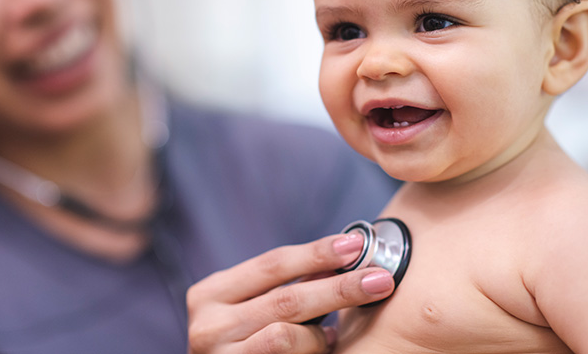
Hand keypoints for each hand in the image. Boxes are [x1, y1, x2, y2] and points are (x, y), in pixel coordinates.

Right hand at [187, 233, 394, 353]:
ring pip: (286, 335)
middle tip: (380, 279)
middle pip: (286, 298)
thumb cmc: (237, 344)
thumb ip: (284, 286)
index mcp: (210, 294)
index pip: (272, 264)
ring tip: (337, 330)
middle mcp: (207, 325)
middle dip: (339, 288)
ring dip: (321, 331)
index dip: (316, 253)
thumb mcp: (247, 308)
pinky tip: (327, 345)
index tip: (356, 244)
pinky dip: (313, 350)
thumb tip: (342, 256)